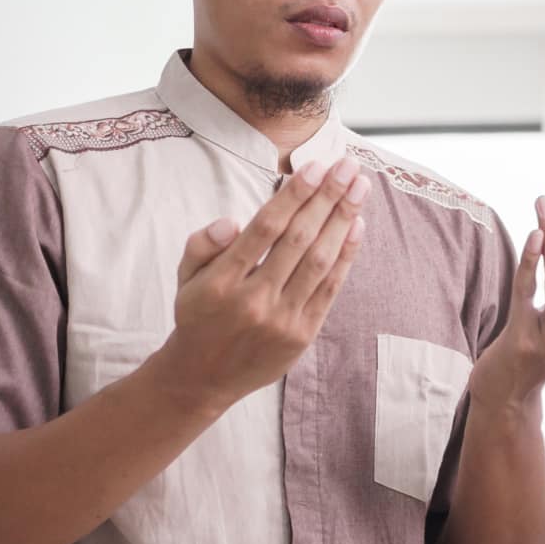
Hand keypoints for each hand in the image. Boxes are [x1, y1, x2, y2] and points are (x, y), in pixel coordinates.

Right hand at [150, 155, 369, 413]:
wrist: (204, 377)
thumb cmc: (199, 315)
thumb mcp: (184, 277)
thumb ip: (201, 245)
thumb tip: (231, 222)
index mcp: (222, 281)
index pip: (264, 229)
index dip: (294, 196)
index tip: (315, 166)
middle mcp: (254, 300)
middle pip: (298, 239)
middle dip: (327, 198)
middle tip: (349, 166)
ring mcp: (282, 319)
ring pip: (319, 261)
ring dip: (343, 220)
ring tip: (360, 187)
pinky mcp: (302, 334)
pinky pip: (329, 289)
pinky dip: (346, 256)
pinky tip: (356, 226)